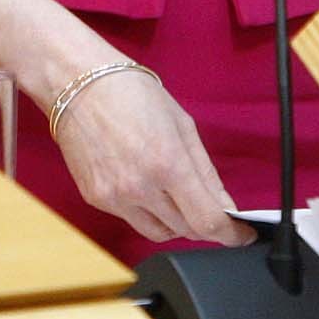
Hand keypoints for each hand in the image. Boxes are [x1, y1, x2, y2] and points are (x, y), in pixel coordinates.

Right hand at [53, 65, 255, 247]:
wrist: (77, 83)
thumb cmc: (130, 92)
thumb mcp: (182, 124)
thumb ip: (205, 171)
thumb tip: (224, 206)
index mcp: (167, 163)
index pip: (207, 221)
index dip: (231, 234)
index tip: (241, 235)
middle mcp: (140, 187)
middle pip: (186, 231)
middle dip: (205, 223)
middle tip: (210, 206)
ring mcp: (114, 197)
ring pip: (159, 233)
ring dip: (177, 223)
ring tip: (177, 196)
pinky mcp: (96, 199)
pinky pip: (132, 220)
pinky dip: (148, 212)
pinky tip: (147, 186)